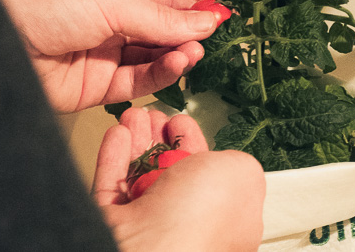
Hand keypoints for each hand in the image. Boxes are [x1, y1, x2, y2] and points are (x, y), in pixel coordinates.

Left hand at [0, 0, 222, 112]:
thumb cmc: (41, 6)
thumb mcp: (111, 0)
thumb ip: (160, 17)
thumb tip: (205, 20)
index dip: (193, 9)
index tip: (219, 18)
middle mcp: (111, 20)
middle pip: (163, 30)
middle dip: (187, 34)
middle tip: (209, 38)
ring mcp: (107, 54)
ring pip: (155, 57)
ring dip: (178, 55)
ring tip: (193, 52)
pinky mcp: (101, 87)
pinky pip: (141, 81)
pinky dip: (162, 74)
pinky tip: (178, 64)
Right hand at [91, 108, 265, 250]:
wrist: (147, 249)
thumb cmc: (199, 219)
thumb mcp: (242, 174)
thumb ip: (240, 163)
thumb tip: (230, 160)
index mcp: (225, 222)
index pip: (211, 180)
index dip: (197, 146)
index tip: (184, 124)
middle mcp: (186, 228)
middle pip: (172, 174)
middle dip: (162, 140)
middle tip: (157, 118)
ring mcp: (148, 228)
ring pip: (140, 176)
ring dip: (138, 141)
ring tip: (136, 117)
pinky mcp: (114, 224)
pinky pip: (112, 185)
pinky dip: (114, 156)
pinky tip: (119, 134)